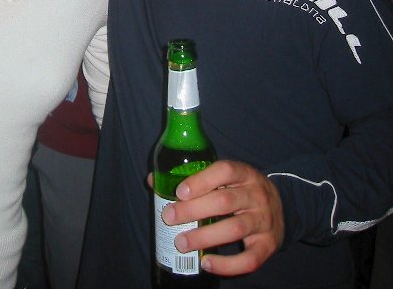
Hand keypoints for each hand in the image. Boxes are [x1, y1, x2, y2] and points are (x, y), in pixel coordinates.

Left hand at [150, 160, 283, 277]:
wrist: (282, 207)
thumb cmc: (241, 190)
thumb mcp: (226, 177)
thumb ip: (194, 177)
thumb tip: (153, 180)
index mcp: (245, 173)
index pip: (225, 170)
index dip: (201, 180)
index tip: (179, 191)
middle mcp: (257, 195)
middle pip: (225, 201)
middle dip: (194, 210)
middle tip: (170, 217)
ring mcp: (265, 221)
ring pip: (235, 228)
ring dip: (205, 237)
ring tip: (181, 242)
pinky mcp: (268, 245)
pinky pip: (250, 259)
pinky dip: (227, 265)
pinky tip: (206, 263)